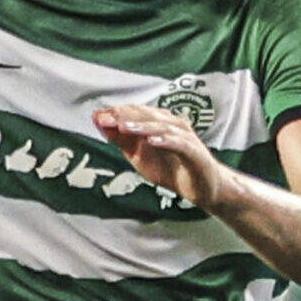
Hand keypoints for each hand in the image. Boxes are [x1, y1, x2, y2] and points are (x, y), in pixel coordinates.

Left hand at [94, 104, 232, 209]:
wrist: (203, 188)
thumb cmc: (173, 168)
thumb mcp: (139, 155)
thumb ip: (121, 140)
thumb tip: (99, 122)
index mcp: (159, 123)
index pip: (135, 112)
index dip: (115, 113)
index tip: (97, 116)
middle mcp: (173, 125)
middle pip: (147, 115)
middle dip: (124, 116)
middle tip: (106, 119)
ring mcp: (185, 137)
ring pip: (162, 126)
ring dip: (142, 126)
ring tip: (124, 127)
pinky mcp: (195, 152)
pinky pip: (179, 144)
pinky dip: (165, 140)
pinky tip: (152, 141)